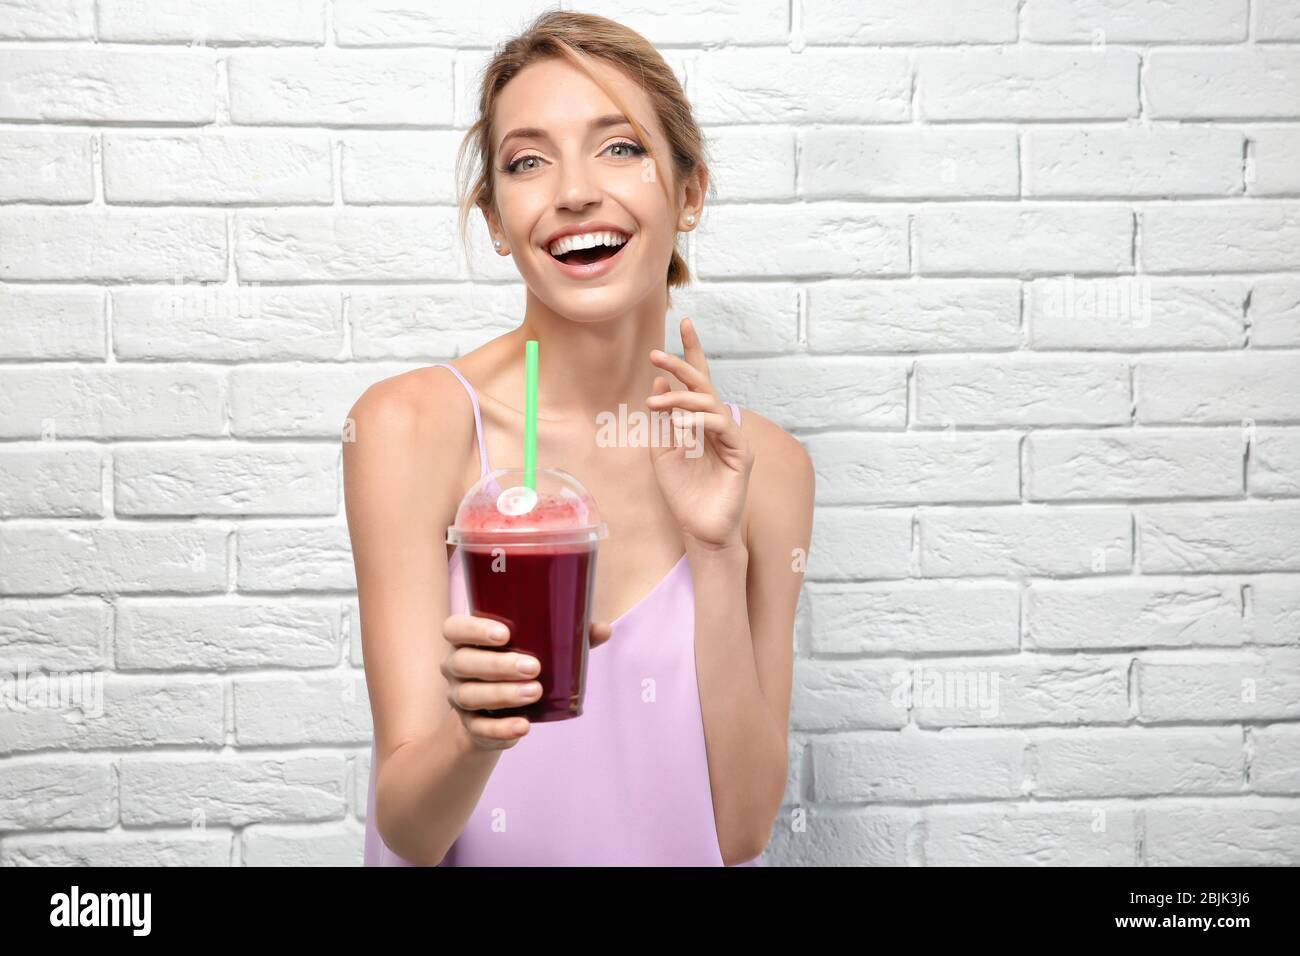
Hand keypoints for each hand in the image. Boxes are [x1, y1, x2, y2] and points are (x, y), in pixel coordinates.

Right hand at [440, 615, 611, 750]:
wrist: (498, 712)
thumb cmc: (520, 664)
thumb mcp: (540, 648)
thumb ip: (569, 636)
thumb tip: (603, 630)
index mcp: (467, 639)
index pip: (455, 628)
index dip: (474, 629)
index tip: (505, 634)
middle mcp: (456, 666)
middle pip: (464, 662)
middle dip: (498, 665)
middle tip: (533, 667)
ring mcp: (459, 697)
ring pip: (470, 696)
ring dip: (503, 695)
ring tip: (535, 693)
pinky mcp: (470, 726)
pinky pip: (480, 730)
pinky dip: (501, 729)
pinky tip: (523, 727)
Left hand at [645, 317, 754, 549]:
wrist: (700, 530)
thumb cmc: (683, 494)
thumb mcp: (662, 453)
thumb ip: (662, 421)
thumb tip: (657, 383)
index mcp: (701, 422)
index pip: (698, 381)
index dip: (691, 352)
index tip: (684, 322)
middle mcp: (719, 425)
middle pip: (704, 385)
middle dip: (681, 365)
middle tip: (655, 354)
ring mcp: (733, 438)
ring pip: (709, 404)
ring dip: (680, 398)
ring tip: (655, 402)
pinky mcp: (742, 454)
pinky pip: (721, 427)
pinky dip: (699, 422)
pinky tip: (680, 425)